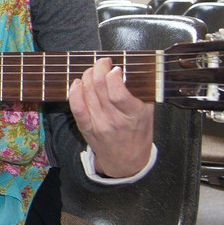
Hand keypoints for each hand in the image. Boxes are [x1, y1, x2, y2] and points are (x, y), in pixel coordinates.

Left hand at [69, 57, 153, 177]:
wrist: (127, 161)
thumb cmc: (139, 133)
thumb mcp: (149, 113)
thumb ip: (141, 93)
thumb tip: (128, 70)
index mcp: (134, 115)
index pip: (118, 93)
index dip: (113, 76)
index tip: (116, 68)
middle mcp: (115, 120)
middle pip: (100, 88)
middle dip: (99, 69)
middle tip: (103, 63)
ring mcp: (98, 124)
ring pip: (87, 93)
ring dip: (88, 76)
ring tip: (93, 70)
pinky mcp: (86, 128)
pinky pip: (76, 107)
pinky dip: (74, 92)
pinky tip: (77, 83)